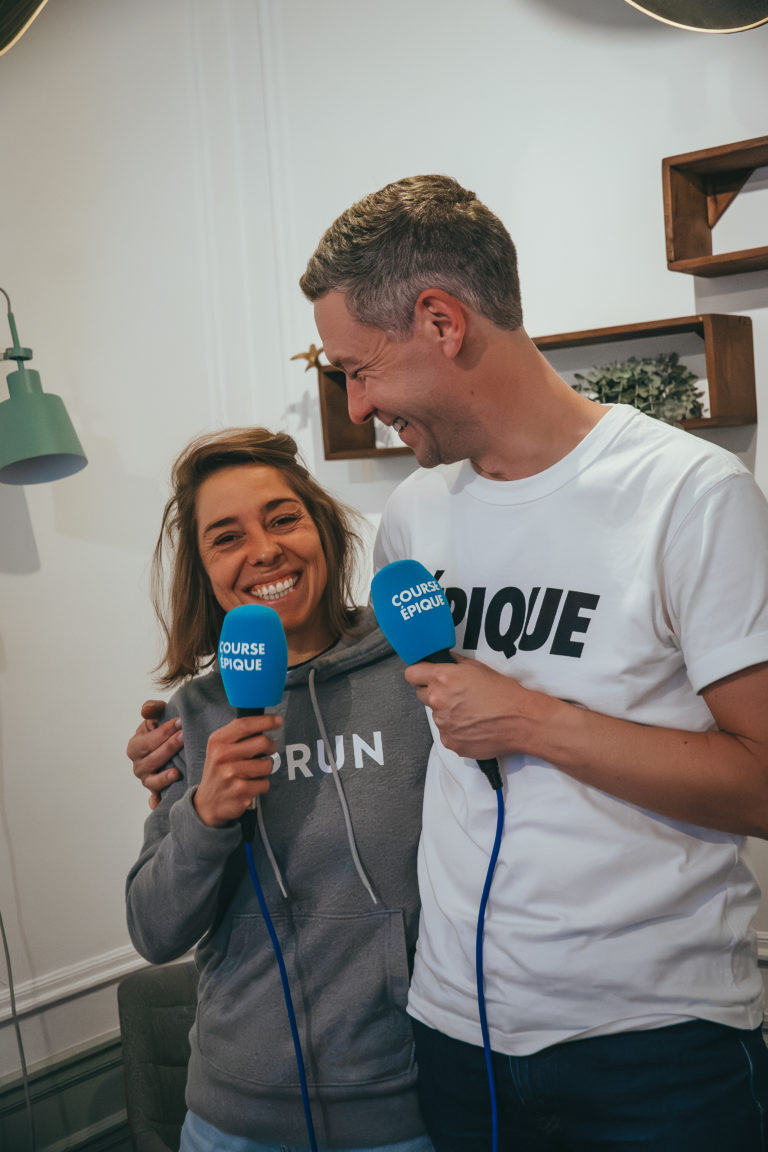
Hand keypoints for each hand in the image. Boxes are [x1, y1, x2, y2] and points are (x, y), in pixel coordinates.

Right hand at [127, 700, 183, 809]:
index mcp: (135, 746)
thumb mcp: (158, 714)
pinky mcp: (156, 790)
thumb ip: (152, 709)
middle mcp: (138, 765)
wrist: (173, 742)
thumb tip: (146, 711)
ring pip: (152, 780)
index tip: (180, 722)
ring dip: (163, 778)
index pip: (148, 740)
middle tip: (184, 737)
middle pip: (151, 759)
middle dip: (168, 748)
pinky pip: (155, 798)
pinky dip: (156, 802)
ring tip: (176, 772)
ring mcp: (147, 779)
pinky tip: (161, 803)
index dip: (163, 731)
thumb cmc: (164, 727)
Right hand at [194, 714, 283, 826]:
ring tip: (254, 771)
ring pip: (268, 764)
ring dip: (266, 768)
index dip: (266, 721)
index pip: (245, 724)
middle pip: (262, 742)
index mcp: (218, 741)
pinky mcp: (241, 791)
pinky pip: (265, 783)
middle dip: (271, 746)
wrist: (207, 802)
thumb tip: (266, 722)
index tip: (278, 720)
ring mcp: (231, 774)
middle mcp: (222, 756)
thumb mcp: (220, 747)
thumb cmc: (219, 770)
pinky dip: (262, 784)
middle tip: (267, 751)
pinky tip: (250, 785)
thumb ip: (238, 734)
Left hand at [404, 654, 533, 760]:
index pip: (411, 674)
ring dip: (447, 713)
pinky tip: (473, 726)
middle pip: (422, 694)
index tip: (423, 676)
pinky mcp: (450, 741)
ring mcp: (442, 723)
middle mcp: (438, 700)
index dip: (418, 674)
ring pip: (436, 715)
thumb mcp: (477, 667)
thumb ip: (454, 663)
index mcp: (442, 678)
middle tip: (456, 695)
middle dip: (434, 693)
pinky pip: (446, 733)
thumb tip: (443, 661)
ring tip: (471, 712)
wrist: (519, 720)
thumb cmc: (503, 693)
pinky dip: (456, 730)